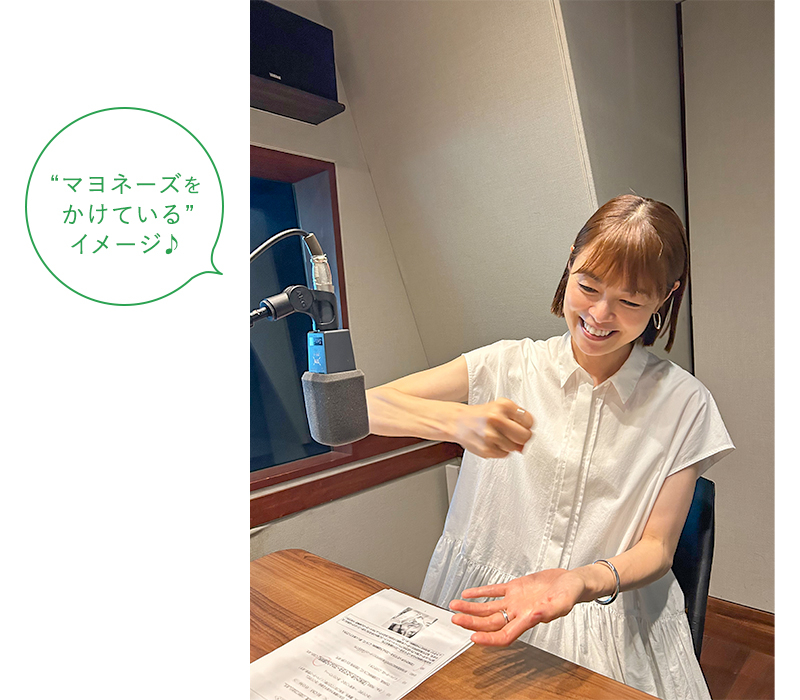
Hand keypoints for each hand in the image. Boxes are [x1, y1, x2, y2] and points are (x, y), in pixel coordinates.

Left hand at [448, 569, 584, 645]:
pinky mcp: (515, 587)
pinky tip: (468, 593)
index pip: (505, 635)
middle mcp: (519, 612)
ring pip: (488, 607)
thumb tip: (535, 615)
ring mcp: (515, 600)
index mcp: (529, 619)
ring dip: (471, 608)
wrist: (572, 581)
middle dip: (472, 622)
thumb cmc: (570, 594)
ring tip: (455, 606)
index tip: (474, 638)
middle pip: (491, 622)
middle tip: (455, 620)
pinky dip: (480, 592)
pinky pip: (494, 591)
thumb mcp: (563, 602)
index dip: (489, 639)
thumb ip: (549, 609)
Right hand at [451, 398, 532, 457]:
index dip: (527, 426)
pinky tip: (492, 442)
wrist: (457, 421)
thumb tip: (524, 444)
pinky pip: (504, 454)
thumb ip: (517, 421)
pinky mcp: (486, 449)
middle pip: (525, 436)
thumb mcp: (499, 408)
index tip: (522, 426)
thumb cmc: (480, 415)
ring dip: (509, 444)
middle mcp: (496, 418)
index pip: (529, 421)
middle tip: (514, 436)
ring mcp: (490, 435)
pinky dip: (500, 450)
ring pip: (515, 447)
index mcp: (503, 405)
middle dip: (522, 438)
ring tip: (498, 437)